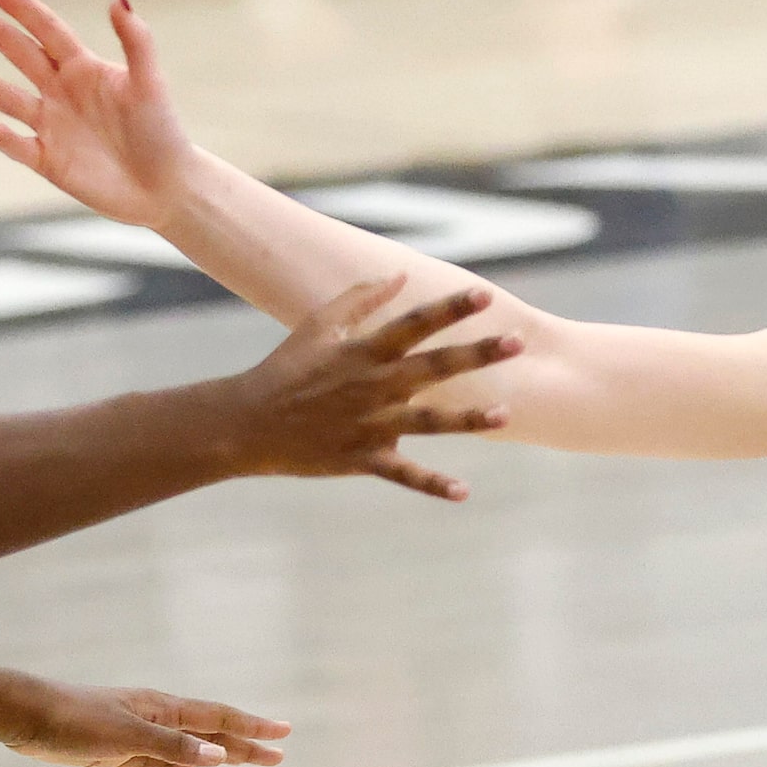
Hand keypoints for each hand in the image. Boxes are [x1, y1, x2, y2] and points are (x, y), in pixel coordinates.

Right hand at [0, 0, 191, 224]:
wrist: (167, 187)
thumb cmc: (163, 132)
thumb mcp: (150, 83)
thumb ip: (135, 40)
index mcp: (84, 68)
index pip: (46, 29)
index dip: (20, 6)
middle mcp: (63, 92)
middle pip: (23, 56)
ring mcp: (53, 126)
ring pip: (10, 100)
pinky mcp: (49, 161)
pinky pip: (18, 147)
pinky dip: (3, 138)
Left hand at [9, 684, 289, 766]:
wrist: (25, 715)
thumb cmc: (74, 719)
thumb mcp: (125, 736)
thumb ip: (171, 747)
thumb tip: (217, 756)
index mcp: (162, 709)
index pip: (218, 718)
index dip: (252, 727)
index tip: (284, 734)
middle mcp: (154, 718)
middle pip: (210, 733)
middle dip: (245, 745)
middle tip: (278, 756)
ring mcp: (136, 734)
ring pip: (188, 748)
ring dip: (217, 755)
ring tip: (244, 762)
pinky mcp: (114, 751)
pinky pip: (157, 762)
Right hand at [220, 276, 518, 499]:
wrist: (248, 423)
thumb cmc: (286, 367)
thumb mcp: (318, 324)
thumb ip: (361, 297)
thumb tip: (401, 275)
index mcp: (364, 351)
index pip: (415, 324)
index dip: (451, 308)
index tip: (486, 294)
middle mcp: (373, 386)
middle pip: (435, 367)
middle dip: (478, 354)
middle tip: (517, 342)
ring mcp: (370, 425)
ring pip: (428, 423)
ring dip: (468, 420)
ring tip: (505, 414)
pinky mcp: (363, 458)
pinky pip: (403, 475)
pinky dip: (432, 484)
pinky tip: (463, 491)